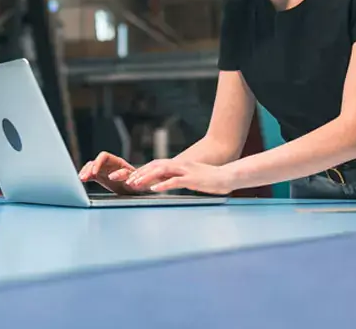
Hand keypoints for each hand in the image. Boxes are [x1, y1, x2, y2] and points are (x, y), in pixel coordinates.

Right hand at [79, 151, 138, 194]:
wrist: (136, 188)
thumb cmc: (137, 183)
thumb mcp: (133, 179)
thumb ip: (124, 176)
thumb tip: (112, 176)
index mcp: (118, 162)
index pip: (104, 156)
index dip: (98, 163)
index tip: (94, 172)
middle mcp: (110, 164)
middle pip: (96, 161)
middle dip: (89, 169)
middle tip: (83, 177)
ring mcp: (105, 169)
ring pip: (92, 167)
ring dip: (85, 172)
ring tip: (81, 179)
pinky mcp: (101, 176)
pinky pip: (91, 173)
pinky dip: (86, 176)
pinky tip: (82, 179)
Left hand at [119, 159, 234, 195]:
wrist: (229, 176)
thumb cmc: (212, 179)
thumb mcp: (192, 178)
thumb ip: (180, 179)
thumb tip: (168, 184)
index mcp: (180, 165)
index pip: (157, 165)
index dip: (143, 170)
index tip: (131, 178)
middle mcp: (181, 165)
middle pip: (155, 166)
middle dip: (140, 172)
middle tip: (127, 180)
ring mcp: (186, 171)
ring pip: (162, 171)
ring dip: (147, 177)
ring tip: (136, 184)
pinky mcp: (192, 179)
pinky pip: (175, 181)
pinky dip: (163, 184)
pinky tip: (154, 189)